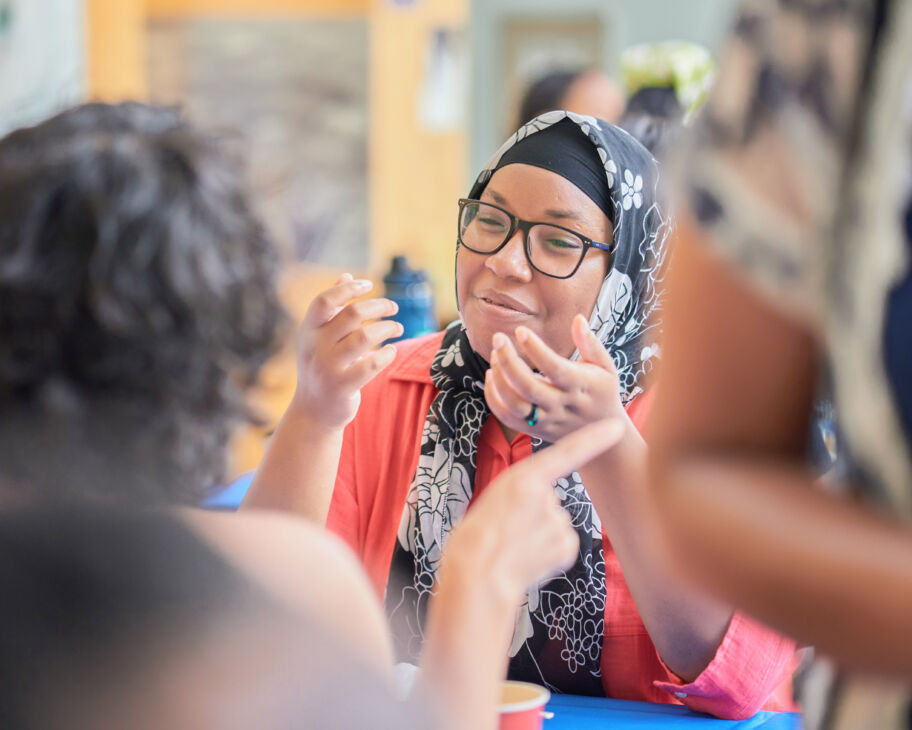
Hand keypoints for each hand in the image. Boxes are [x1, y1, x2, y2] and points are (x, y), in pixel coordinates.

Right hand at [293, 273, 402, 428]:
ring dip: (387, 328)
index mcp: (308, 331)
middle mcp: (315, 347)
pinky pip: (370, 364)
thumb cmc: (321, 367)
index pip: (325, 301)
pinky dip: (386, 354)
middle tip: (393, 308)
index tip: (368, 285)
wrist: (314, 411)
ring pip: (364, 337)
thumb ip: (332, 308)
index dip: (348, 289)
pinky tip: (391, 351)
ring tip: (398, 328)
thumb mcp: (319, 337)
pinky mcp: (342, 386)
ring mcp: (327, 368)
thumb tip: (346, 276)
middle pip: (352, 314)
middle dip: (379, 306)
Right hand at [440, 419, 624, 602]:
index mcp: (523, 476)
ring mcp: (557, 519)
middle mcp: (545, 494)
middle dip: (535, 517)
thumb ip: (524, 495)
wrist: (476, 575)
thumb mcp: (495, 500)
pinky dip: (550, 556)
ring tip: (514, 548)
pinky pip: (563, 546)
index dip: (593, 438)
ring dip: (540, 538)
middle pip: (551, 501)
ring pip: (556, 525)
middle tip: (509, 532)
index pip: (567, 452)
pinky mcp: (566, 545)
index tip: (617, 427)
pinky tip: (528, 561)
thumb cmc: (478, 537)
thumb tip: (549, 513)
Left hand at [484, 314, 625, 441]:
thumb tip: (578, 319)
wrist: (605, 436)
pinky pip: (507, 418)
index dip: (535, 349)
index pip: (554, 368)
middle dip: (508, 361)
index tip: (521, 331)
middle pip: (528, 387)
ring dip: (499, 378)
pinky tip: (492, 376)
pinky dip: (493, 398)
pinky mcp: (534, 430)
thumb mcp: (606, 367)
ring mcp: (546, 420)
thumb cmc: (603, 393)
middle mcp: (561, 405)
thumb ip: (590, 343)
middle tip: (498, 338)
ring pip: (514, 404)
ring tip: (495, 355)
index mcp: (580, 386)